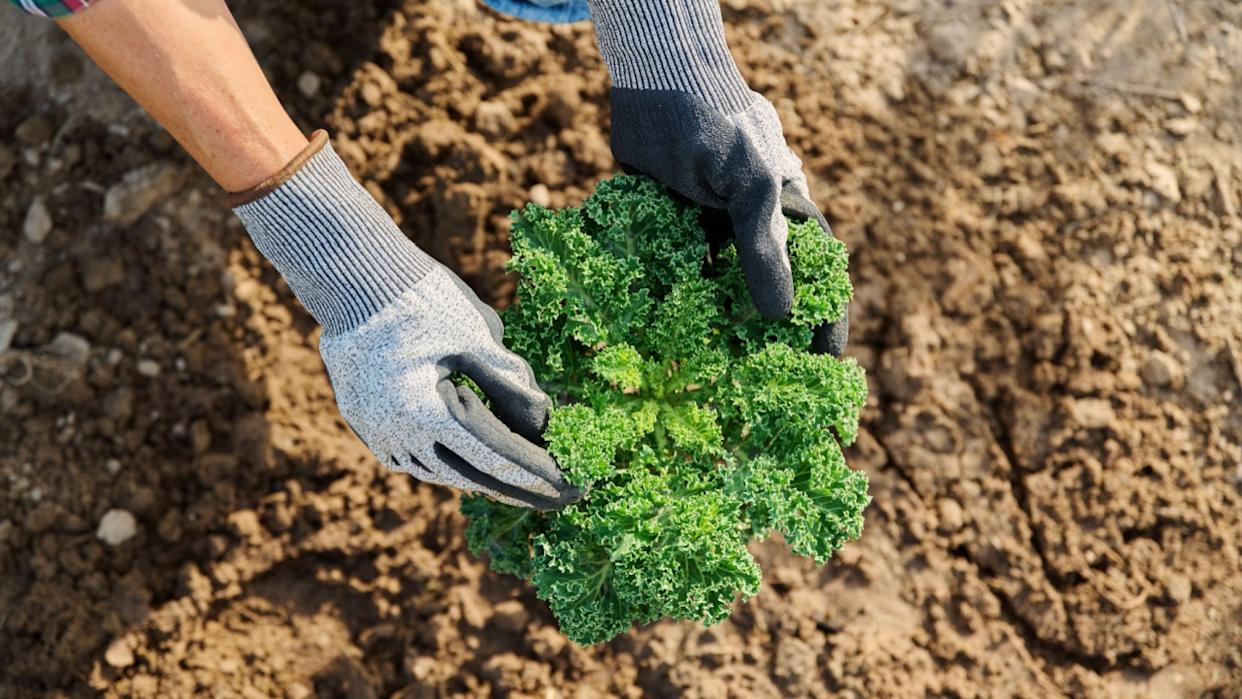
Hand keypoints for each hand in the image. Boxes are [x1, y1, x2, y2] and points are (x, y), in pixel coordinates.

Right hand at [231, 132, 579, 509]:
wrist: (354, 279)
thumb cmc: (423, 299)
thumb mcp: (477, 336)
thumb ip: (512, 382)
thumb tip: (547, 421)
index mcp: (428, 414)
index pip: (497, 456)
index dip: (538, 472)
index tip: (571, 486)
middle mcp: (399, 435)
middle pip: (471, 476)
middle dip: (519, 488)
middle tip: (558, 500)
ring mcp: (378, 434)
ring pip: (440, 473)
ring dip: (482, 479)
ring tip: (522, 486)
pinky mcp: (366, 424)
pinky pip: (413, 459)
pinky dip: (448, 464)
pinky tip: (471, 465)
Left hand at [589, 0, 849, 354]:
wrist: (654, 80)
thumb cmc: (716, 124)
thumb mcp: (750, 184)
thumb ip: (763, 248)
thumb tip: (780, 317)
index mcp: (787, 220)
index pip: (817, 286)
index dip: (822, 333)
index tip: (823, 379)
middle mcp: (751, 233)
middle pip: (764, 299)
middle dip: (761, 345)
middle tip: (755, 398)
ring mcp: (709, 234)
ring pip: (716, 296)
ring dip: (712, 333)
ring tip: (705, 384)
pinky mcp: (667, 231)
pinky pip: (671, 278)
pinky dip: (667, 306)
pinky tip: (658, 342)